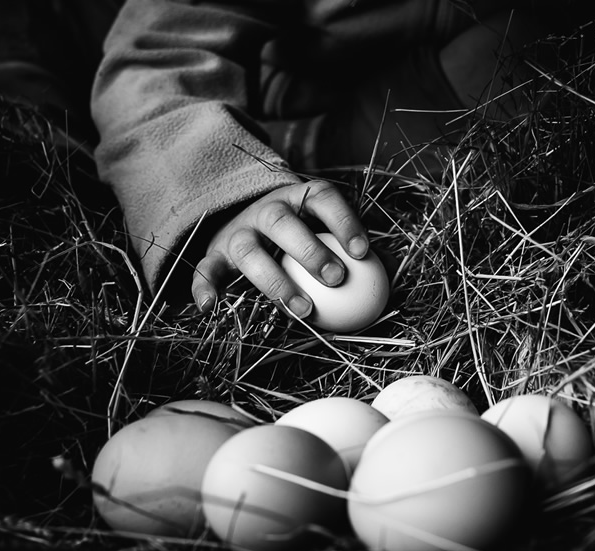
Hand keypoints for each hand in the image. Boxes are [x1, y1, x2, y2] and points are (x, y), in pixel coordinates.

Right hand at [191, 180, 368, 314]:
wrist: (244, 217)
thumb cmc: (302, 232)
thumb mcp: (325, 227)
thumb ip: (353, 247)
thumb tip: (390, 271)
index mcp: (298, 198)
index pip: (323, 199)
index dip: (344, 222)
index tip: (363, 252)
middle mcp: (265, 211)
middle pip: (282, 223)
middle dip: (309, 250)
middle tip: (336, 278)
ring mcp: (237, 232)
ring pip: (248, 251)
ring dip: (274, 280)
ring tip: (303, 308)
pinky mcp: (214, 254)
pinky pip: (205, 269)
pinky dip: (204, 287)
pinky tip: (211, 308)